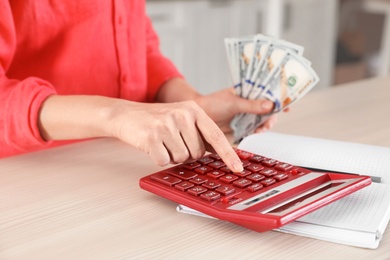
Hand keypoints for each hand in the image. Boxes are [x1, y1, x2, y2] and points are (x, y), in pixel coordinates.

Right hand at [38, 95, 243, 171]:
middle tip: (172, 141)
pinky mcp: (152, 136)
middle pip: (197, 153)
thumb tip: (219, 154)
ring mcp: (167, 124)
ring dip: (171, 156)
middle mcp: (182, 115)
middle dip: (186, 153)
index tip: (238, 169)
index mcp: (193, 109)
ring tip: (162, 141)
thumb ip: (199, 133)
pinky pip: (164, 161)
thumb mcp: (182, 118)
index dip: (228, 154)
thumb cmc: (156, 119)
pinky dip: (158, 158)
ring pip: (181, 159)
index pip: (216, 136)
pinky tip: (152, 145)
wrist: (126, 114)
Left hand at [194, 87, 275, 133]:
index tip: (287, 105)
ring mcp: (246, 115)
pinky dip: (258, 131)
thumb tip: (270, 105)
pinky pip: (254, 129)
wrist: (197, 118)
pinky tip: (256, 132)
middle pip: (268, 109)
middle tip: (270, 121)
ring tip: (263, 128)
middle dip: (273, 115)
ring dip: (266, 124)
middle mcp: (249, 103)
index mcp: (248, 91)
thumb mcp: (233, 102)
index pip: (267, 92)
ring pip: (263, 120)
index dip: (278, 98)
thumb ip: (251, 105)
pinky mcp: (242, 126)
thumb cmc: (213, 103)